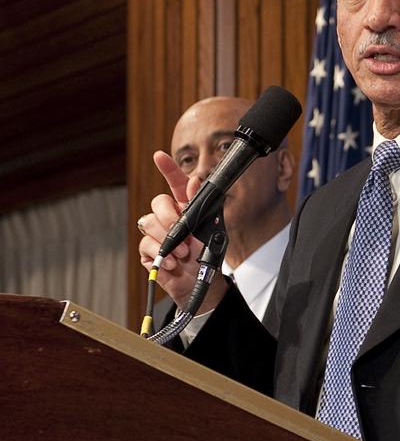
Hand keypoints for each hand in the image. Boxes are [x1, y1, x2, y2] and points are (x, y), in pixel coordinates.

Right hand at [136, 150, 226, 311]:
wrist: (202, 284)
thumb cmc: (207, 256)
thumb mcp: (213, 231)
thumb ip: (204, 206)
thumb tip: (195, 180)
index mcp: (186, 209)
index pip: (175, 185)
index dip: (168, 169)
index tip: (159, 156)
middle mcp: (169, 218)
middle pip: (158, 203)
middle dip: (169, 216)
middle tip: (182, 233)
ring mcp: (156, 233)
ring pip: (148, 222)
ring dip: (167, 238)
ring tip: (183, 252)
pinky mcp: (148, 251)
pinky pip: (146, 244)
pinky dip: (161, 253)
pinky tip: (173, 262)